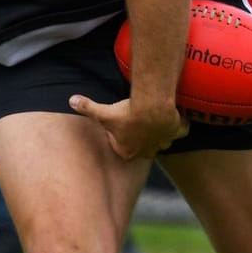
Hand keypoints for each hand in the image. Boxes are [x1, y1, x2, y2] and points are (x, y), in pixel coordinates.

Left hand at [67, 93, 186, 160]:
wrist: (151, 108)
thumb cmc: (125, 113)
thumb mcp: (102, 112)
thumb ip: (86, 108)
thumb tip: (71, 100)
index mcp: (126, 151)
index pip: (122, 148)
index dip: (119, 137)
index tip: (119, 124)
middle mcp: (145, 151)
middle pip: (143, 148)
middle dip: (140, 139)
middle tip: (138, 124)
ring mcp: (162, 143)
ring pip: (162, 142)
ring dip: (159, 134)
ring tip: (156, 121)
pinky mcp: (176, 132)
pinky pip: (180, 131)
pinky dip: (180, 124)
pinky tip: (176, 116)